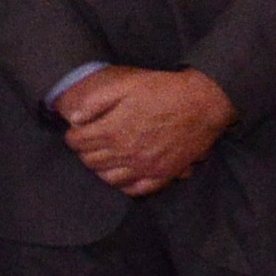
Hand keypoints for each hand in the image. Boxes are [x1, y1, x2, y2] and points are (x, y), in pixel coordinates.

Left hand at [52, 65, 237, 197]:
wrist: (202, 103)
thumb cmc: (164, 90)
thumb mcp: (126, 85)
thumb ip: (96, 101)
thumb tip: (75, 117)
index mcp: (113, 130)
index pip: (78, 142)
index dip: (73, 136)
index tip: (76, 132)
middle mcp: (126, 153)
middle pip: (91, 162)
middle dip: (84, 152)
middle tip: (89, 144)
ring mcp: (144, 167)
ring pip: (109, 179)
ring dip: (101, 169)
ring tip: (104, 158)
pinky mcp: (162, 175)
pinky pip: (136, 190)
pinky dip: (125, 185)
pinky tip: (124, 174)